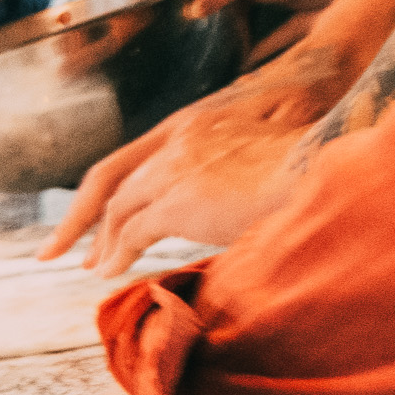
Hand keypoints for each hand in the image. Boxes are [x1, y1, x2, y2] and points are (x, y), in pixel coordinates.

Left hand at [37, 52, 338, 273]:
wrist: (328, 159)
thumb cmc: (309, 153)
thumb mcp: (261, 143)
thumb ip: (230, 162)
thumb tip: (229, 192)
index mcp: (191, 122)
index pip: (129, 158)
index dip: (103, 190)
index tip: (89, 214)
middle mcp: (176, 138)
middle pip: (112, 183)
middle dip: (85, 219)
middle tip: (66, 249)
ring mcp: (175, 168)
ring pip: (118, 210)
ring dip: (103, 242)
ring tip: (94, 268)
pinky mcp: (179, 201)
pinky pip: (132, 233)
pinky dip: (118, 254)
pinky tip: (111, 272)